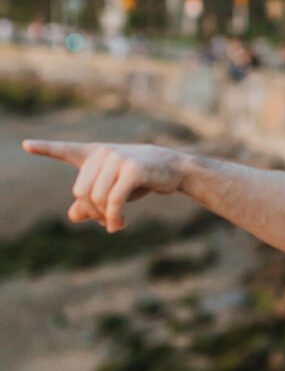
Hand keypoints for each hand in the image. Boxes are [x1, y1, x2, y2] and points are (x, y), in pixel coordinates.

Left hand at [22, 140, 184, 231]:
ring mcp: (117, 159)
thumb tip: (74, 215)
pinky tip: (119, 224)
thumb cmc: (138, 178)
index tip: (25, 145)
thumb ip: (91, 202)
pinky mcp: (132, 169)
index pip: (65, 150)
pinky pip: (113, 200)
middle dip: (91, 212)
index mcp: (94, 154)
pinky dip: (114, 217)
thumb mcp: (112, 190)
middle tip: (103, 222)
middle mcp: (102, 153)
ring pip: (97, 199)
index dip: (45, 148)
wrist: (173, 168)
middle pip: (81, 192)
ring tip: (115, 225)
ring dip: (105, 218)